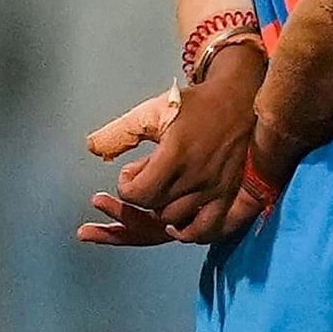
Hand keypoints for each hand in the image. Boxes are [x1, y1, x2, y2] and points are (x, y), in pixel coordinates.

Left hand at [79, 45, 265, 245]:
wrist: (239, 99)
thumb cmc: (195, 104)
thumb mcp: (153, 110)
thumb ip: (120, 132)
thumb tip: (93, 148)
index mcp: (176, 156)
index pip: (138, 194)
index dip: (126, 186)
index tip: (131, 171)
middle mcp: (196, 177)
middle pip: (154, 209)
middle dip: (141, 196)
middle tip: (143, 178)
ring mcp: (215, 188)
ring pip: (176, 220)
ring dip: (161, 210)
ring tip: (160, 192)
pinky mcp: (229, 193)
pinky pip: (207, 228)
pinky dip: (189, 232)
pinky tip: (178, 222)